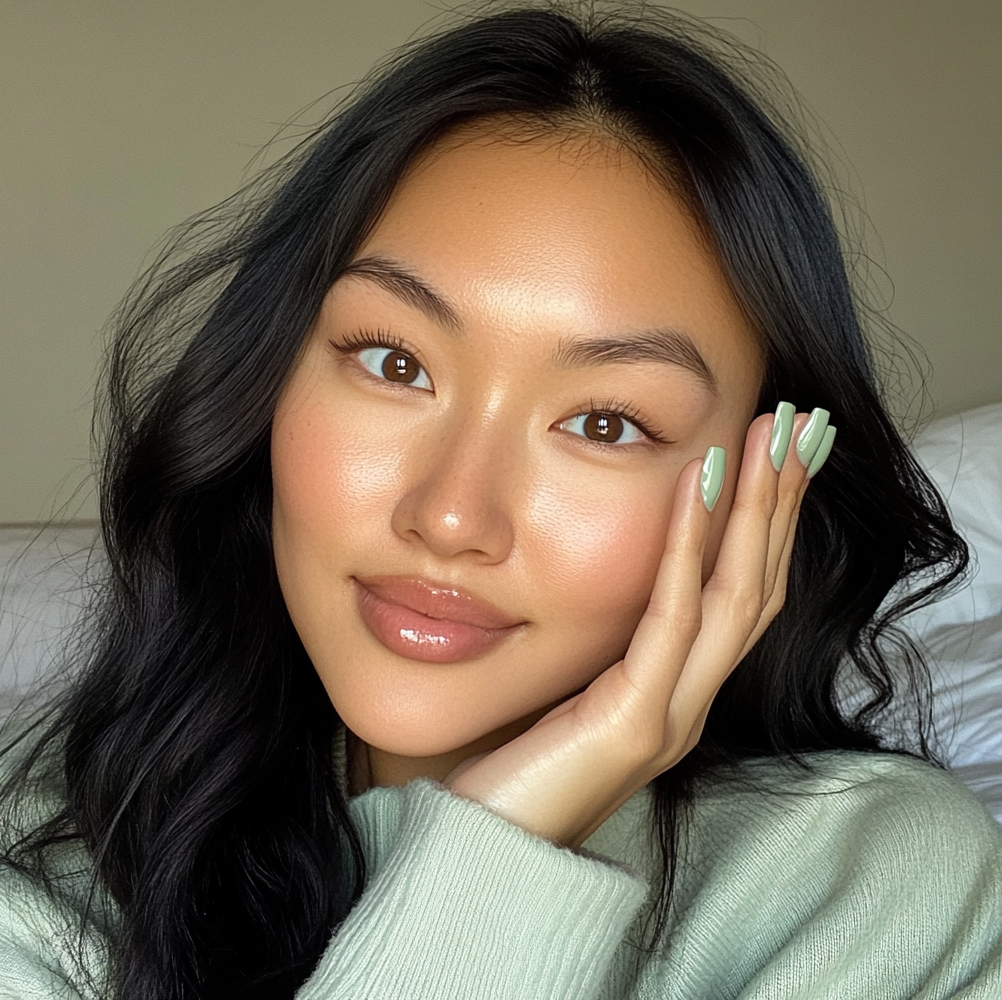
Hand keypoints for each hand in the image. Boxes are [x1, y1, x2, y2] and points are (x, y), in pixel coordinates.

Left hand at [446, 406, 831, 848]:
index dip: (765, 524)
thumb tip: (585, 574)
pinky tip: (697, 483)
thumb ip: (596, 641)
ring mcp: (670, 716)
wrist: (477, 853)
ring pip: (736, 596)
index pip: (737, 595)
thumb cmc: (509, 768)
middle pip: (756, 586)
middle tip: (800, 424)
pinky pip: (672, 618)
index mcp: (673, 693)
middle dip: (780, 502)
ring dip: (757, 509)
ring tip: (773, 436)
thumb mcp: (564, 687)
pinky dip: (689, 545)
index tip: (775, 453)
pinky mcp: (635, 724)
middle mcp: (687, 703)